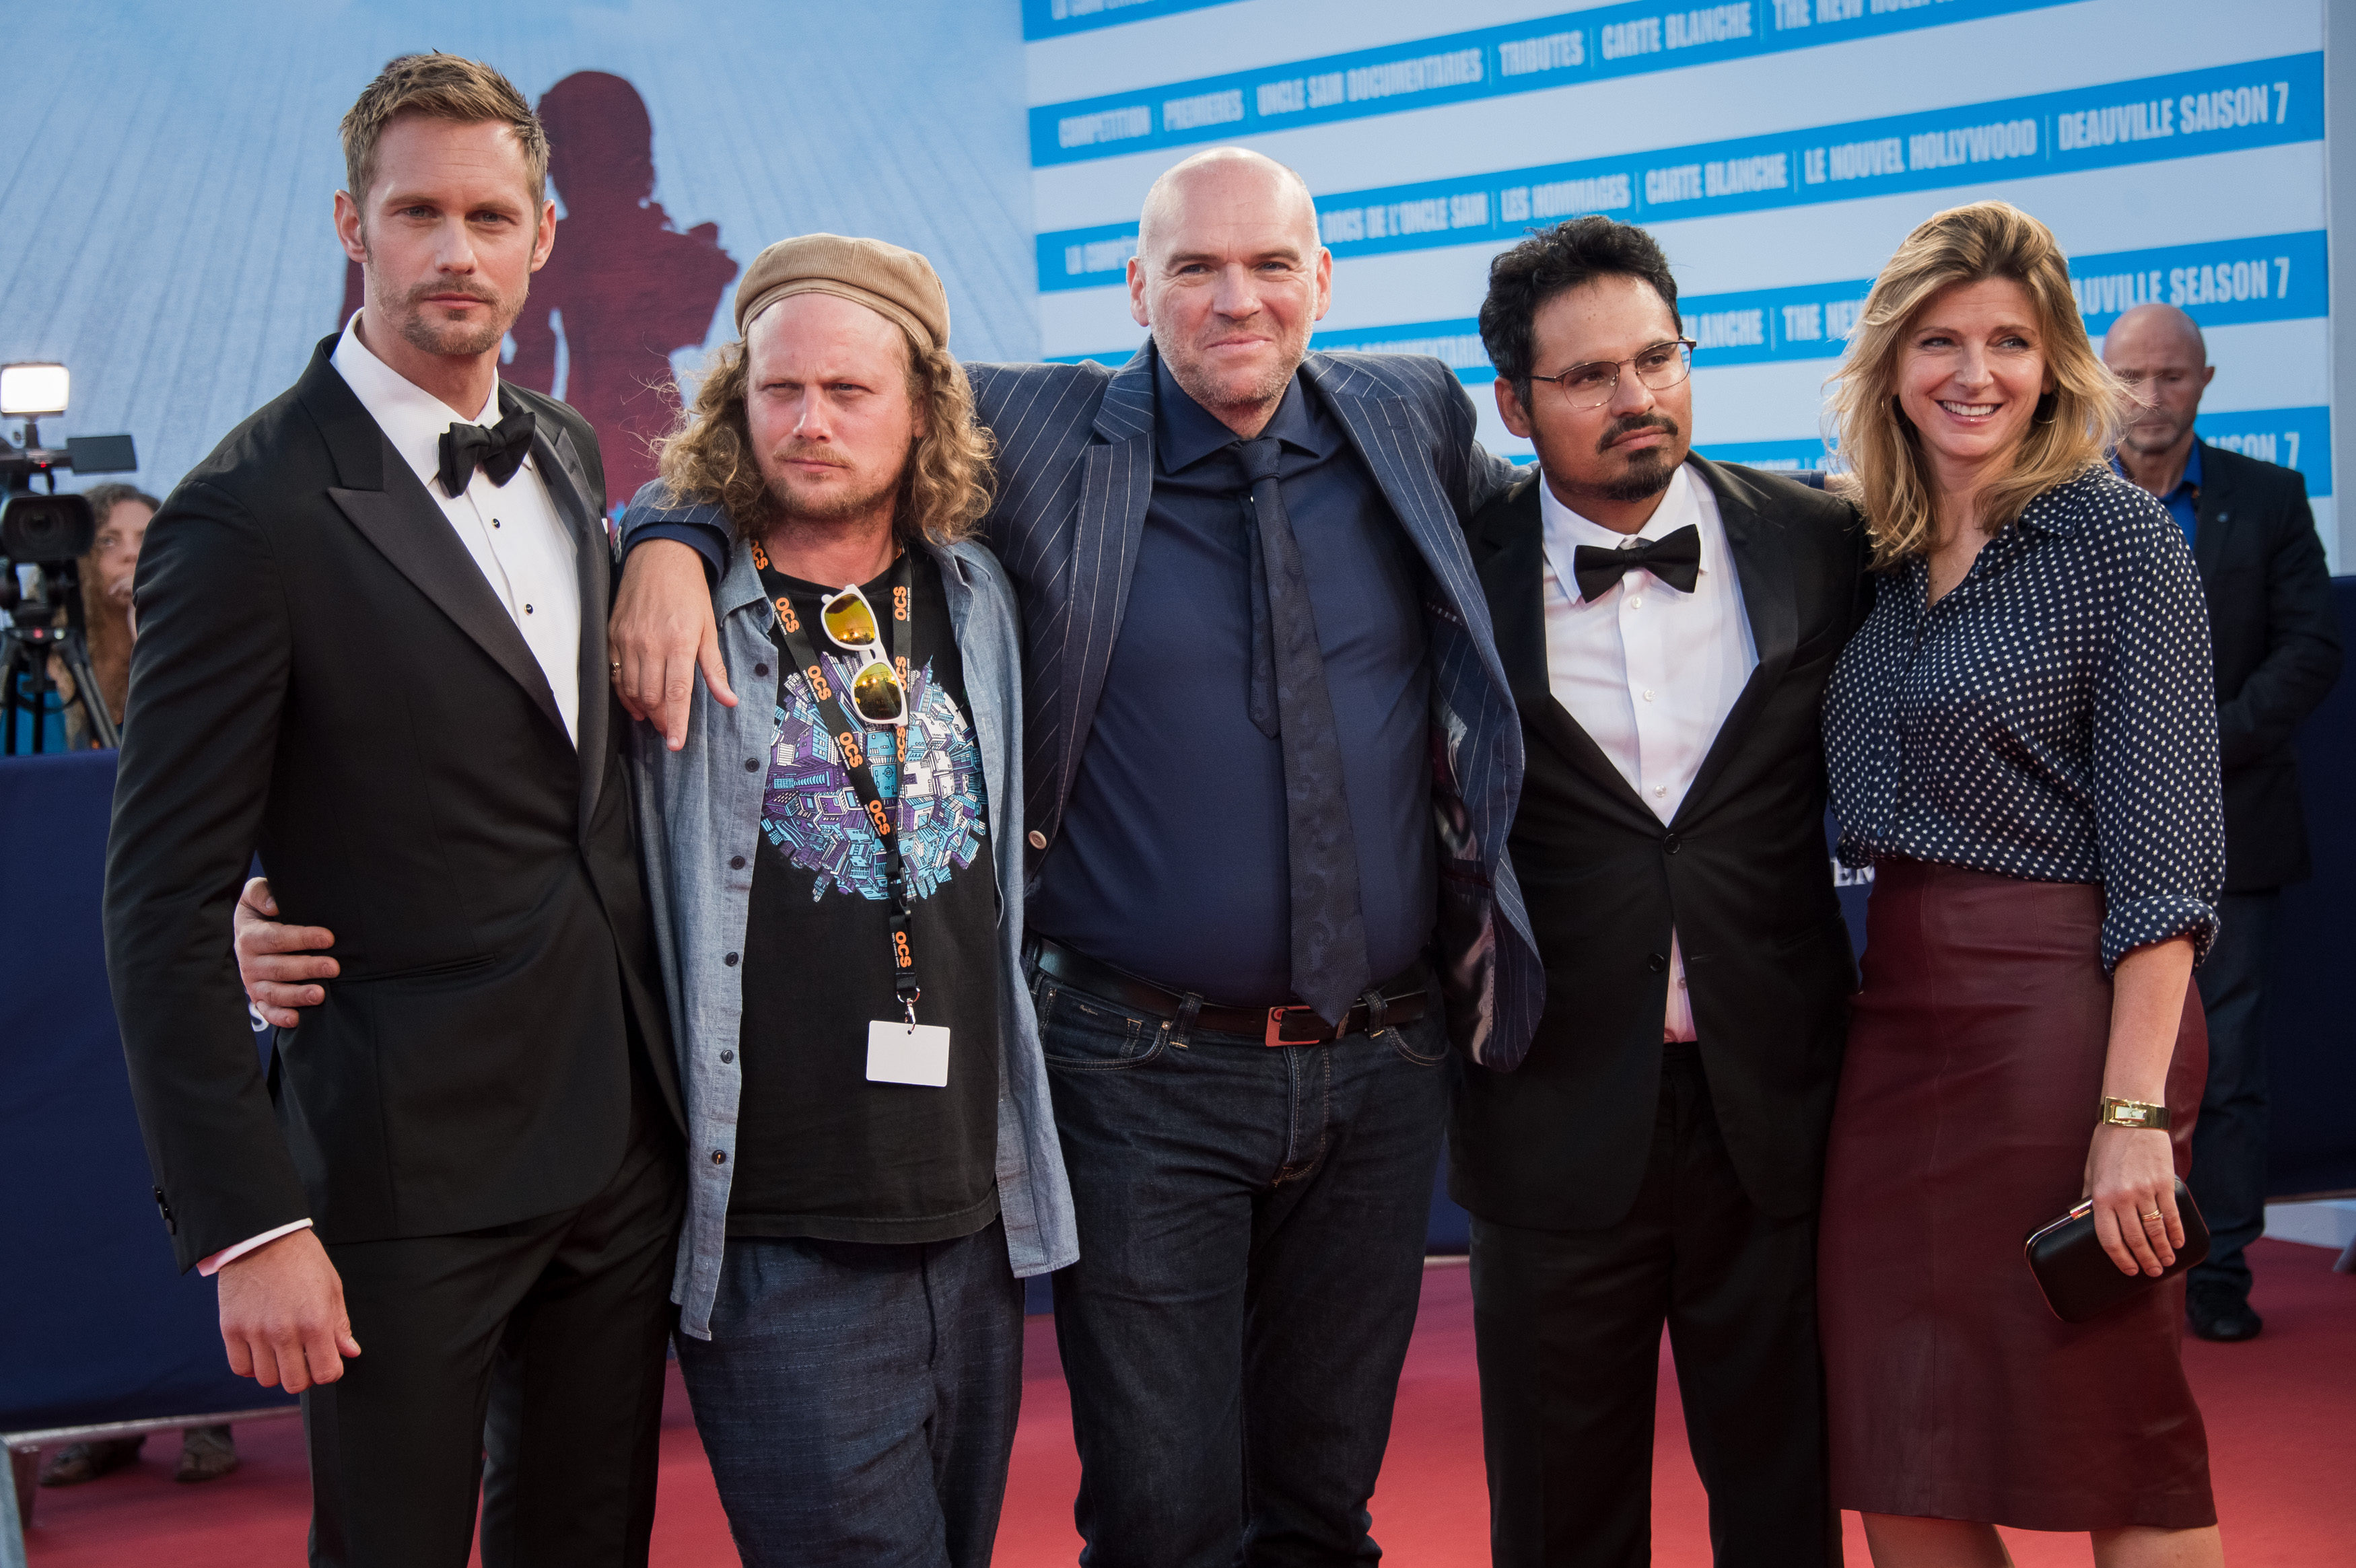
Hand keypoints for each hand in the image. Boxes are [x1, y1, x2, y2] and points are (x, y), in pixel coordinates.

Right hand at [216, 1227, 360, 1391]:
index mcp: (315, 1322)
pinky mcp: (231, 1330)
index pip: (327, 1373)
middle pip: (295, 1384)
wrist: (262, 1237)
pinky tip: (260, 1350)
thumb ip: (340, 1324)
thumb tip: (350, 1352)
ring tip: (281, 1351)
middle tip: (304, 1358)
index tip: (327, 1361)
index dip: (330, 1371)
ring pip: (267, 1379)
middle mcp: (284, 1332)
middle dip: (305, 1375)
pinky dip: (252, 1365)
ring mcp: (255, 1333)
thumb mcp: (332, 1287)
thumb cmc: (302, 1259)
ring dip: (277, 1371)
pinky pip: (240, 1368)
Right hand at [235, 877, 337, 1027]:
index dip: (302, 938)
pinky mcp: (258, 997)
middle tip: (333, 967)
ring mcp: (253, 982)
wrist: (246, 932)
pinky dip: (280, 1017)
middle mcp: (249, 961)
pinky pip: (266, 1011)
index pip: (276, 938)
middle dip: (307, 968)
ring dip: (297, 995)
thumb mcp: (255, 895)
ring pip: (274, 992)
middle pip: (279, 968)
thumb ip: (261, 893)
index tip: (328, 938)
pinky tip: (297, 1019)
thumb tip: (275, 904)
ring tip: (321, 994)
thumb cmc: (261, 912)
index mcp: (250, 935)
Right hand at [610, 538, 733, 749]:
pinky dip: (623, 692)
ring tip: (654, 718)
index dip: (676, 722)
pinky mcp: (612, 635)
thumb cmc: (689, 592)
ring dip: (641, 708)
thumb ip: (714, 668)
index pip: (676, 694)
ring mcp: (627, 640)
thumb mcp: (708, 628)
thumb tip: (728, 700)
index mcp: (679, 643)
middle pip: (651, 696)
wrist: (660, 557)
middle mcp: (650, 644)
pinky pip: (613, 673)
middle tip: (669, 730)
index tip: (676, 744)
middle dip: (660, 719)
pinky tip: (634, 701)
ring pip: (629, 688)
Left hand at [2083, 1123, 2182, 1276]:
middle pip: (2136, 1239)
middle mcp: (2123, 1197)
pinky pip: (2172, 1214)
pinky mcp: (2165, 1183)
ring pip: (2157, 1230)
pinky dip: (2177, 1231)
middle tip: (2153, 1271)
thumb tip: (2086, 1218)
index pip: (2110, 1238)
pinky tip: (2178, 1241)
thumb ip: (2091, 1196)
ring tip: (2168, 1261)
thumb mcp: (2091, 1171)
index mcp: (2101, 1197)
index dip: (2121, 1258)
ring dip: (2164, 1250)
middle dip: (2146, 1260)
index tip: (2129, 1269)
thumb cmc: (2107, 1144)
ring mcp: (2146, 1191)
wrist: (2132, 1119)